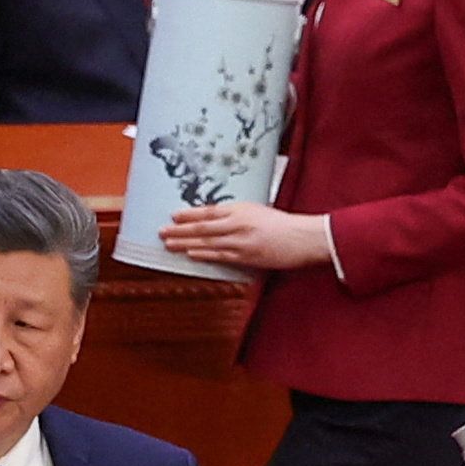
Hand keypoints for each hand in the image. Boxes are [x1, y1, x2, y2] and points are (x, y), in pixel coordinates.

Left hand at [156, 203, 331, 273]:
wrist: (302, 237)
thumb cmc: (282, 225)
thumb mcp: (257, 211)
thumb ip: (236, 215)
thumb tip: (214, 221)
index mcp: (241, 209)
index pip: (208, 211)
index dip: (188, 214)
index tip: (173, 216)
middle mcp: (238, 223)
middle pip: (202, 227)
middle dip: (179, 230)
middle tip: (162, 232)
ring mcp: (240, 240)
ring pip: (207, 242)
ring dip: (185, 244)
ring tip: (168, 244)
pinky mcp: (246, 256)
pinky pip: (219, 255)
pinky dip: (203, 254)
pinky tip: (190, 254)